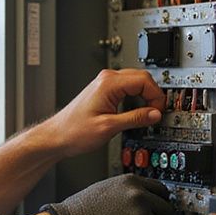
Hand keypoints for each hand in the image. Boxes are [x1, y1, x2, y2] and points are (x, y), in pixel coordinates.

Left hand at [45, 69, 165, 157]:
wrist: (57, 136)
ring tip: (148, 114)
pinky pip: (127, 87)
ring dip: (145, 96)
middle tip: (156, 114)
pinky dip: (137, 97)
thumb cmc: (74, 132)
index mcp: (108, 83)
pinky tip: (138, 110)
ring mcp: (104, 83)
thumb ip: (135, 119)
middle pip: (142, 77)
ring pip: (136, 82)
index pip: (144, 80)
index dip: (156, 96)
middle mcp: (106, 79)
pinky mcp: (103, 91)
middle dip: (153, 95)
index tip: (158, 112)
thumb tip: (155, 114)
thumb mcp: (109, 127)